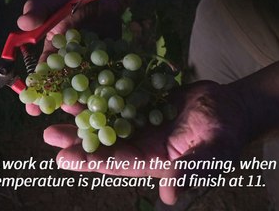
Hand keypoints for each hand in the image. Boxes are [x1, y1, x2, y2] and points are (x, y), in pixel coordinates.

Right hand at [18, 0, 125, 115]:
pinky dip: (108, 89)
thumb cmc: (72, 1)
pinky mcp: (109, 66)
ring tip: (82, 110)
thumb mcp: (52, 3)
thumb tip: (23, 22)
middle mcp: (70, 66)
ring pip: (85, 89)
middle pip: (63, 88)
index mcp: (52, 55)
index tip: (30, 107)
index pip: (41, 75)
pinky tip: (108, 99)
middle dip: (59, 101)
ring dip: (83, 100)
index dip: (35, 91)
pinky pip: (108, 80)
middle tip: (58, 111)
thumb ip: (37, 10)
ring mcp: (90, 68)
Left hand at [43, 81, 250, 204]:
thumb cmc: (225, 134)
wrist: (229, 108)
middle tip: (49, 136)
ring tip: (57, 107)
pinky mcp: (142, 102)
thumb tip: (169, 195)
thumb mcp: (213, 153)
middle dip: (78, 141)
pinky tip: (83, 83)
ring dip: (83, 114)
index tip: (65, 159)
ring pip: (107, 118)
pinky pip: (119, 96)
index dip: (93, 161)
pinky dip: (101, 90)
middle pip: (105, 143)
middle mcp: (141, 143)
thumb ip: (191, 170)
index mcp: (154, 160)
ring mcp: (140, 122)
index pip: (119, 164)